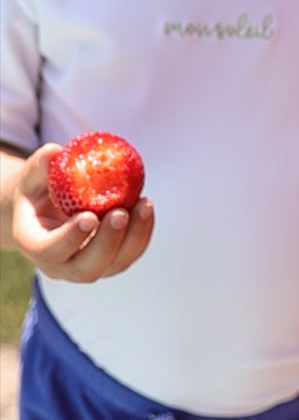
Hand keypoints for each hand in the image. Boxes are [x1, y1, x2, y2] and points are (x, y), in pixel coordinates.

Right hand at [10, 143, 153, 280]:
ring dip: (134, 236)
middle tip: (121, 213)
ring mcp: (87, 267)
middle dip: (108, 242)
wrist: (46, 212)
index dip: (71, 238)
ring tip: (144, 204)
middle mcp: (60, 265)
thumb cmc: (36, 192)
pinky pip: (130, 254)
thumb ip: (40, 166)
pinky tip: (146, 207)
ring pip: (115, 264)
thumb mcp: (31, 177)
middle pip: (87, 268)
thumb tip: (55, 151)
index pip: (50, 251)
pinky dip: (142, 232)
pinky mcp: (110, 261)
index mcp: (33, 245)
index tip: (90, 216)